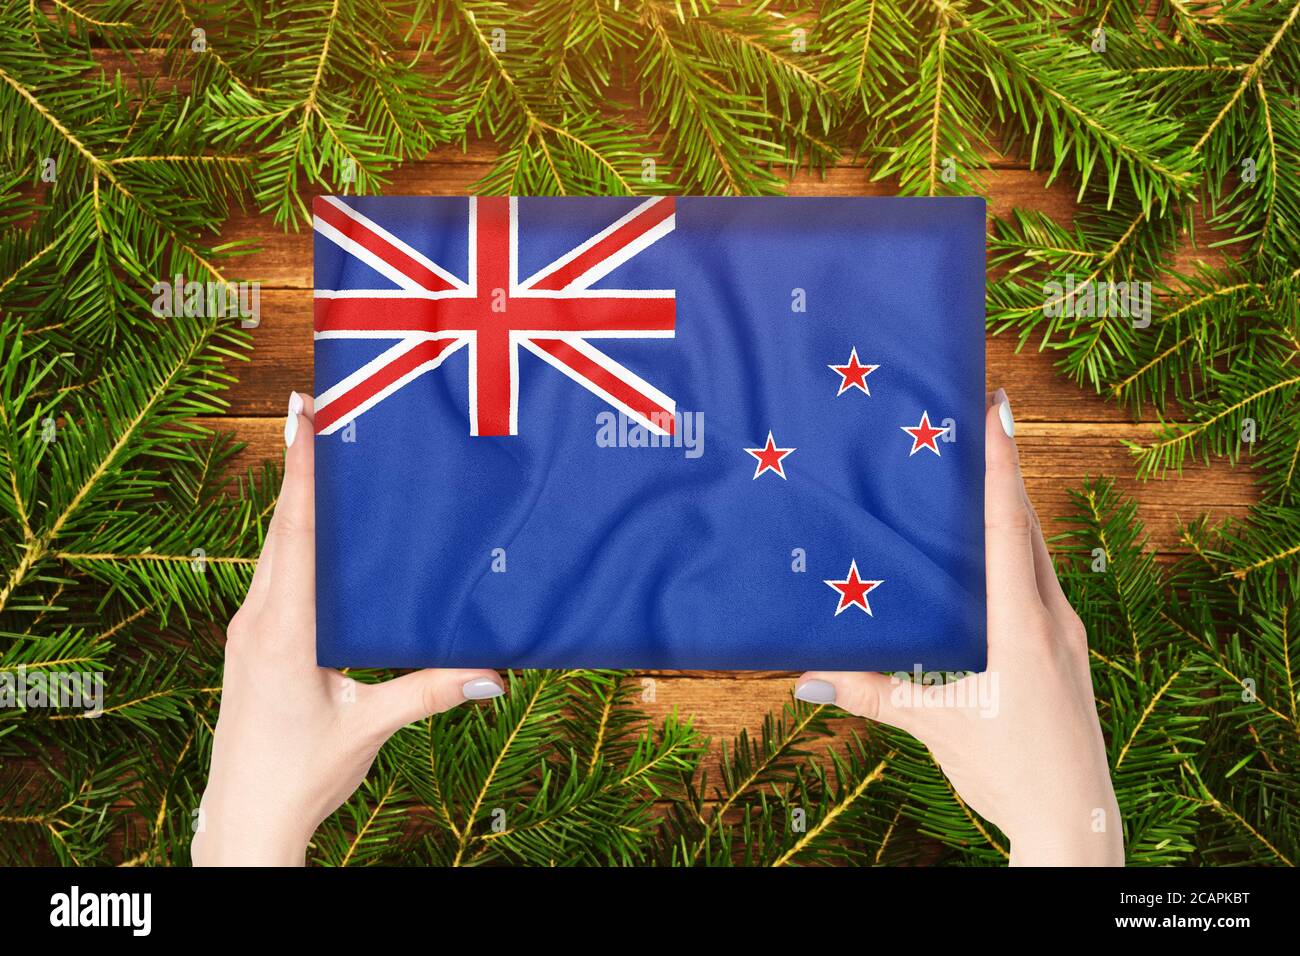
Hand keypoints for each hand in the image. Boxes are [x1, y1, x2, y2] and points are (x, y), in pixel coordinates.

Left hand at [191, 392, 505, 865]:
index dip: (302, 468)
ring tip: (319, 457)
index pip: (296, 531)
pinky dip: (291, 541)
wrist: (243, 820)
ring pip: (272, 549)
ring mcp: (247, 630)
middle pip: (280, 526)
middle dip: (299, 466)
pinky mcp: (249, 645)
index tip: (301, 413)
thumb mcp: (369, 728)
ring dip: (294, 503)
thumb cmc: (300, 776)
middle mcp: (257, 619)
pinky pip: (272, 576)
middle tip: (317, 411)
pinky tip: (312, 534)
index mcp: (284, 629)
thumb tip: (496, 671)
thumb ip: (430, 692)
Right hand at [795, 389, 1122, 865]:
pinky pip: (1041, 581)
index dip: (999, 466)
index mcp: (1021, 626)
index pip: (1008, 528)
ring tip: (982, 470)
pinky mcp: (1068, 651)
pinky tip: (995, 552)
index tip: (995, 410)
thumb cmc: (1009, 771)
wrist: (1075, 820)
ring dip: (1012, 509)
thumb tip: (806, 677)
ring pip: (1038, 552)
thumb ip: (874, 693)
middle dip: (1004, 470)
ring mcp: (1067, 633)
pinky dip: (1018, 550)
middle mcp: (1053, 617)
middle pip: (1027, 526)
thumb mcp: (936, 728)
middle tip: (980, 419)